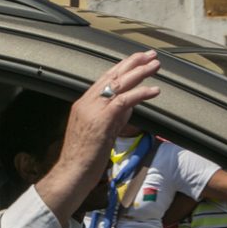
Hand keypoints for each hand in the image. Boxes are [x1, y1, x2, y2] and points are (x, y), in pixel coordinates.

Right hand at [36, 51, 160, 225]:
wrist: (71, 173)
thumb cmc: (84, 159)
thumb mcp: (100, 132)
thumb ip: (113, 117)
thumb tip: (129, 106)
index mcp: (84, 104)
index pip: (104, 79)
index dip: (122, 67)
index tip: (137, 60)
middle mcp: (87, 102)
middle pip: (112, 76)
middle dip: (132, 63)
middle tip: (150, 54)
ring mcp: (93, 110)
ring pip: (118, 84)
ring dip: (139, 73)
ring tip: (155, 65)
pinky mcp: (101, 120)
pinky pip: (124, 100)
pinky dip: (140, 93)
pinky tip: (154, 90)